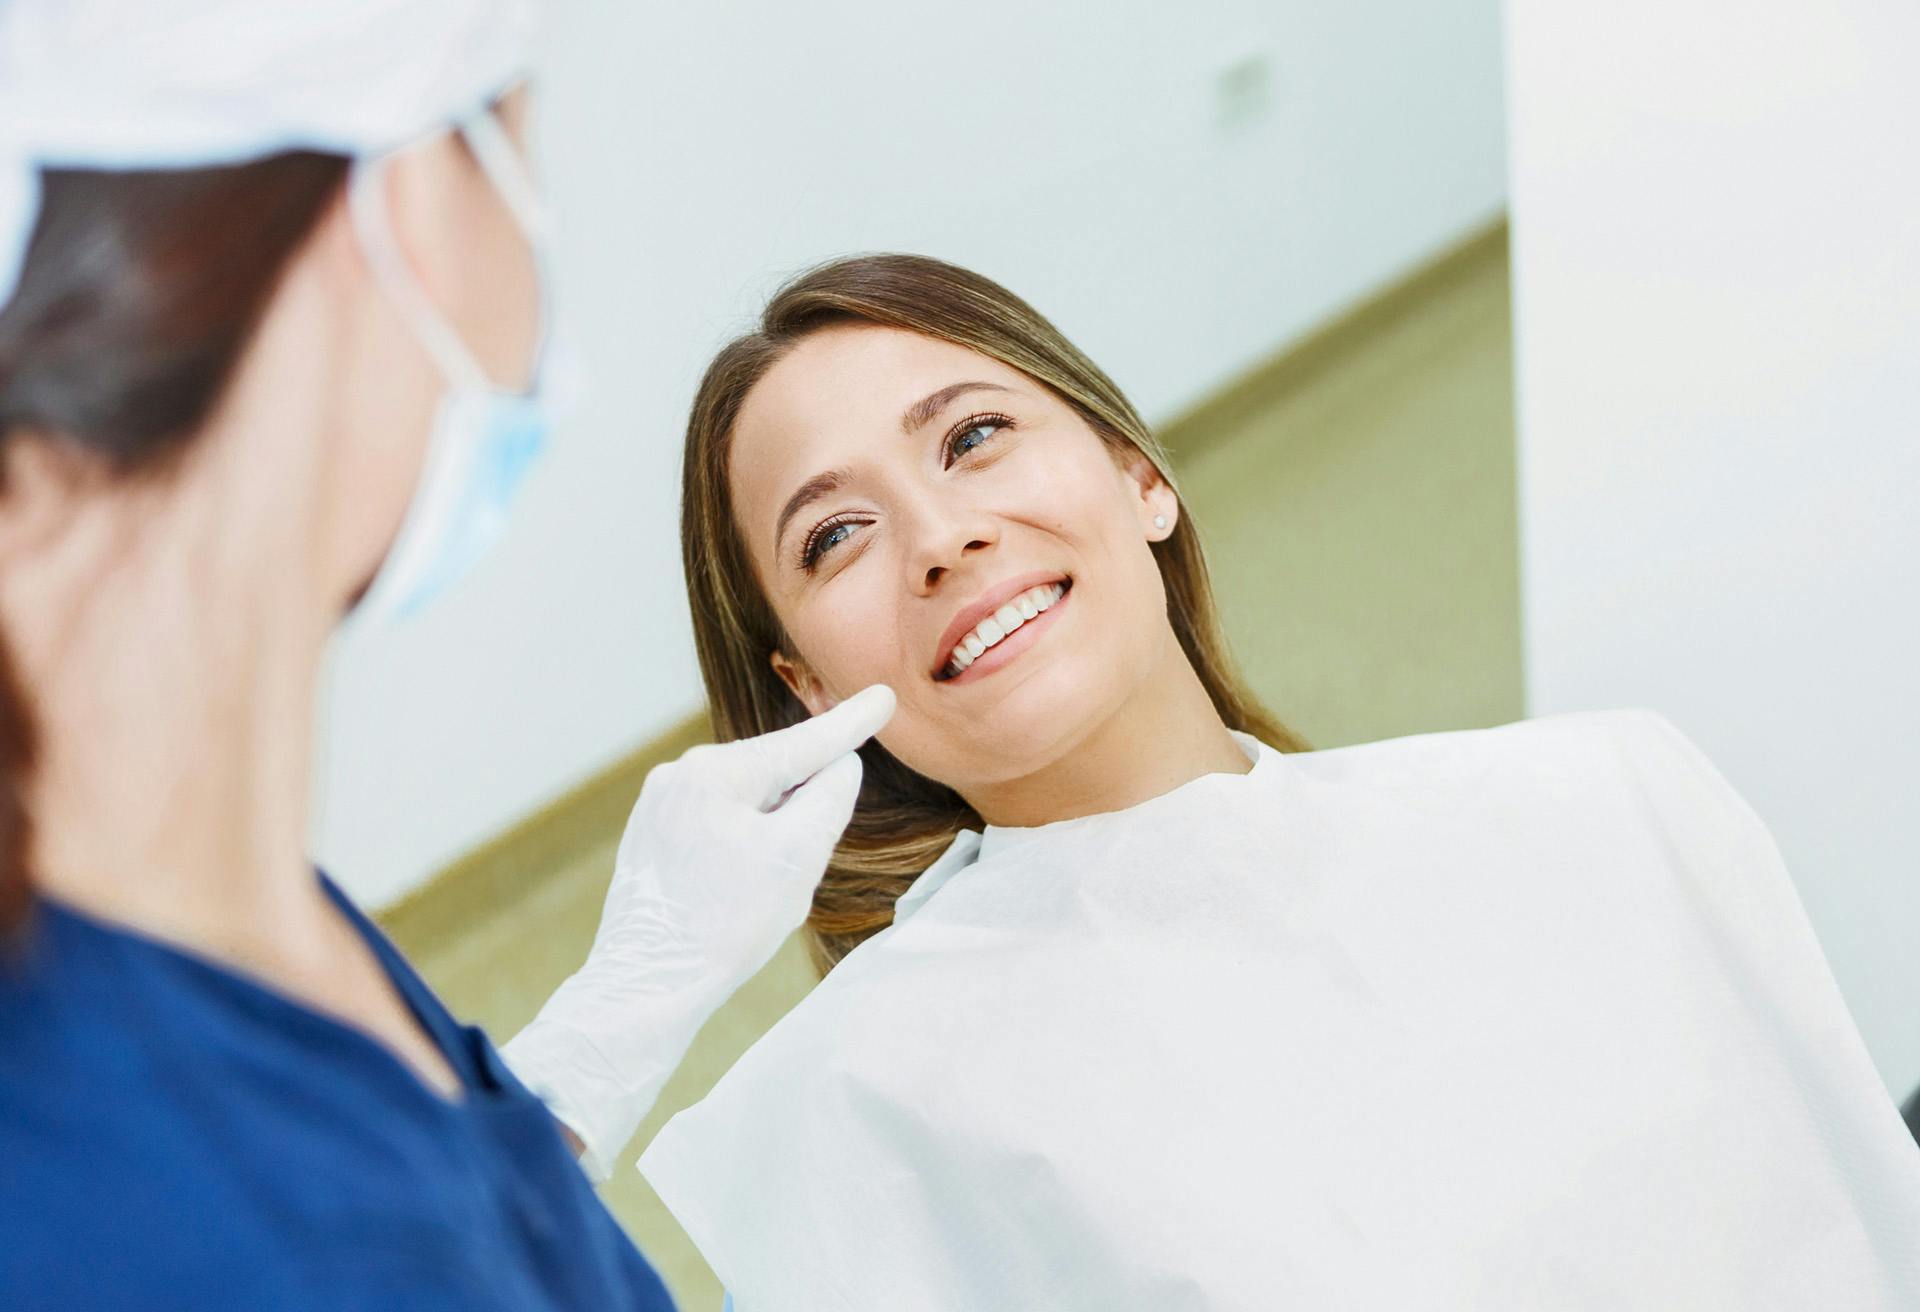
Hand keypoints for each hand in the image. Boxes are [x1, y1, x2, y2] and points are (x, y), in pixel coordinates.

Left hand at [501, 685, 894, 1179]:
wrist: (645, 986)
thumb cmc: (724, 926)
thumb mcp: (796, 860)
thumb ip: (828, 800)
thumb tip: (841, 765)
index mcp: (717, 772)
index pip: (802, 743)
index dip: (850, 724)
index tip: (884, 696)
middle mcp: (681, 775)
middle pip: (772, 773)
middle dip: (804, 802)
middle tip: (806, 864)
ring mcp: (660, 804)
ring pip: (744, 799)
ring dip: (772, 828)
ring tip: (764, 892)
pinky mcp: (650, 835)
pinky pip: (716, 821)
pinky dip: (742, 842)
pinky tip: (739, 887)